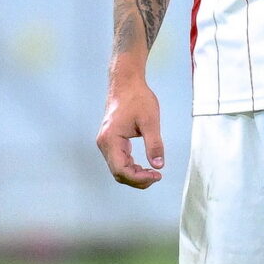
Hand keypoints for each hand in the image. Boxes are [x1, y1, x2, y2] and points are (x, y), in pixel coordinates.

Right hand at [97, 65, 167, 188]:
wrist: (126, 83)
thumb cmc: (136, 98)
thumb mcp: (150, 121)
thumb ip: (154, 145)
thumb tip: (159, 165)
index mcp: (110, 140)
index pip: (121, 170)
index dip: (139, 178)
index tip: (157, 175)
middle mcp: (104, 144)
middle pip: (118, 173)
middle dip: (137, 179)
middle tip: (156, 176)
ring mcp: (105, 143)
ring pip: (117, 169)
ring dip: (134, 175)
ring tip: (152, 173)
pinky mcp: (110, 141)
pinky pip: (118, 161)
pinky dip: (131, 167)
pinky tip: (143, 166)